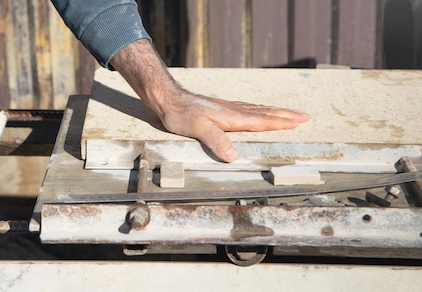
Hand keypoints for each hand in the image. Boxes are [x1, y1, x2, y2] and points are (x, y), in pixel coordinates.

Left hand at [111, 39, 308, 161]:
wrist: (169, 99)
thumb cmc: (182, 114)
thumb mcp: (198, 129)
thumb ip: (217, 141)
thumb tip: (233, 156)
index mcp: (233, 117)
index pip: (263, 120)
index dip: (282, 122)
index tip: (300, 121)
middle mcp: (234, 111)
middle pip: (266, 113)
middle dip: (286, 115)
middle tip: (305, 116)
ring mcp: (228, 108)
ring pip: (258, 110)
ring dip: (276, 112)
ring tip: (289, 113)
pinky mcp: (221, 108)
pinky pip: (248, 109)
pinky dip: (260, 111)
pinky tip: (258, 112)